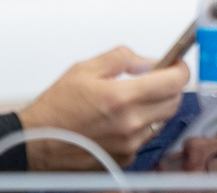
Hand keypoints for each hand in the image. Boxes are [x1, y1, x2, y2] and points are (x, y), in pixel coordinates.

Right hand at [20, 47, 188, 168]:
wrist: (36, 143)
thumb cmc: (56, 108)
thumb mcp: (86, 68)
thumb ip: (123, 59)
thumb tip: (150, 61)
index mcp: (122, 98)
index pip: (174, 82)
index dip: (180, 69)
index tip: (177, 64)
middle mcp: (130, 124)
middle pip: (174, 102)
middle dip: (169, 87)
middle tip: (155, 79)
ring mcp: (129, 145)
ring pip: (162, 121)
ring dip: (156, 107)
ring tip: (132, 100)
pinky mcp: (124, 159)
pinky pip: (146, 138)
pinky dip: (142, 126)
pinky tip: (121, 120)